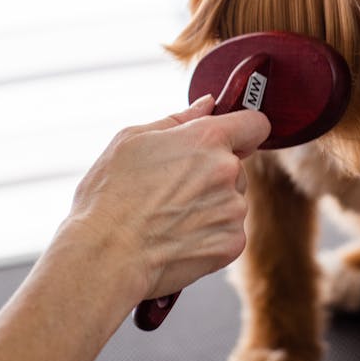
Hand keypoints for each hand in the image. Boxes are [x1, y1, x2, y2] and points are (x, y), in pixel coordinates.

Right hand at [60, 97, 270, 300]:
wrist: (104, 255)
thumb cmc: (109, 197)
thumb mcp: (132, 140)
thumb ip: (178, 119)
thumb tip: (208, 104)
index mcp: (207, 138)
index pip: (255, 124)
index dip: (244, 129)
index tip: (232, 139)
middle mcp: (228, 170)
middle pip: (236, 167)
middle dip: (213, 174)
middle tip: (173, 189)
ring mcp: (233, 209)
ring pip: (232, 200)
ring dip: (212, 206)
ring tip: (170, 217)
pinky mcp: (232, 243)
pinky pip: (229, 231)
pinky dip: (210, 236)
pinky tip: (178, 238)